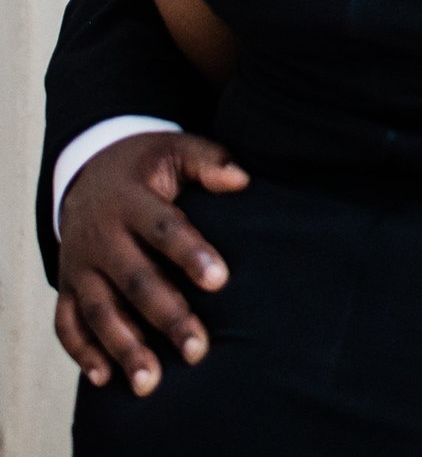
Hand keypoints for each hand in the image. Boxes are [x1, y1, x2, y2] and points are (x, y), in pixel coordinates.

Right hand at [54, 132, 248, 394]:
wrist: (89, 171)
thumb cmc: (149, 166)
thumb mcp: (177, 150)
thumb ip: (209, 162)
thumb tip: (241, 179)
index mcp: (131, 200)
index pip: (163, 228)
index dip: (190, 253)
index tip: (221, 281)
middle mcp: (100, 237)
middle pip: (134, 280)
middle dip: (166, 317)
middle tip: (198, 350)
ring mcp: (80, 266)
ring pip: (99, 312)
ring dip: (123, 348)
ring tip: (151, 383)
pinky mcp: (66, 286)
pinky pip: (67, 324)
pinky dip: (82, 352)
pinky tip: (106, 379)